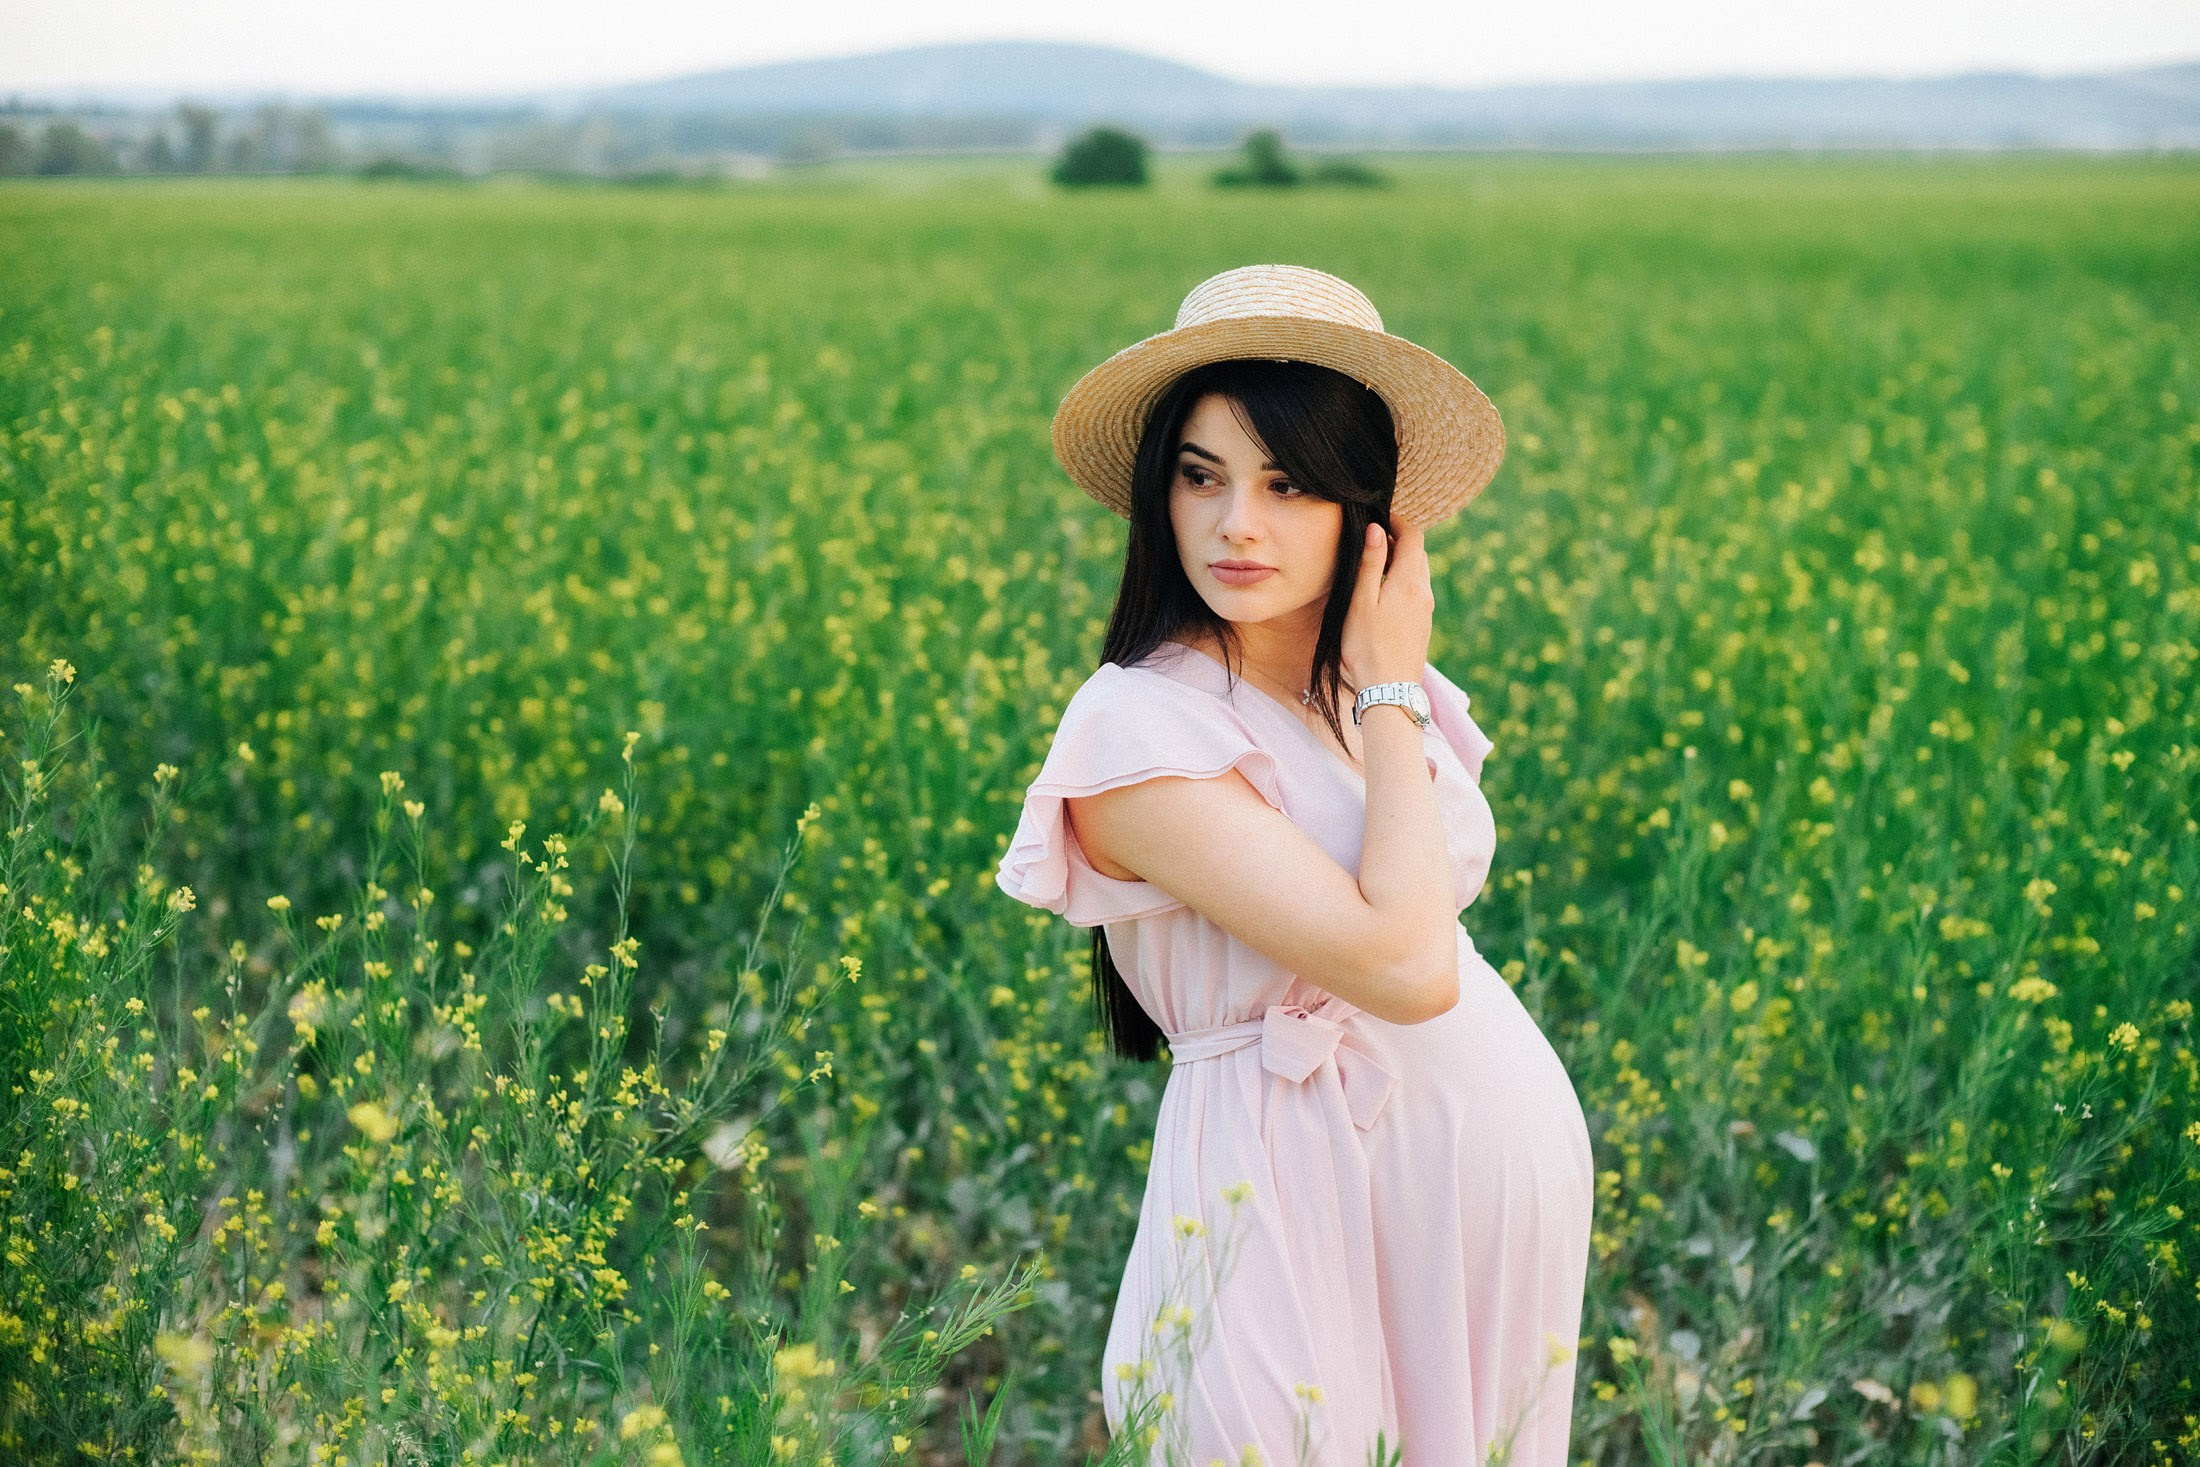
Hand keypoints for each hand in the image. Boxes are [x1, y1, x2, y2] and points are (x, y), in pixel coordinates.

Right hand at [1340, 517, 1432, 690]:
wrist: (1389, 689)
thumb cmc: (1367, 646)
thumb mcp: (1361, 601)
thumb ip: (1370, 563)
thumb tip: (1376, 528)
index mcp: (1409, 582)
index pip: (1413, 536)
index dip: (1397, 521)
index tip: (1378, 516)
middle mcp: (1424, 592)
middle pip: (1419, 552)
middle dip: (1399, 539)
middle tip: (1373, 538)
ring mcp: (1427, 610)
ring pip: (1420, 572)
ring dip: (1402, 560)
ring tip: (1376, 564)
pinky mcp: (1424, 625)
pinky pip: (1418, 591)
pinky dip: (1404, 579)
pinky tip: (1385, 592)